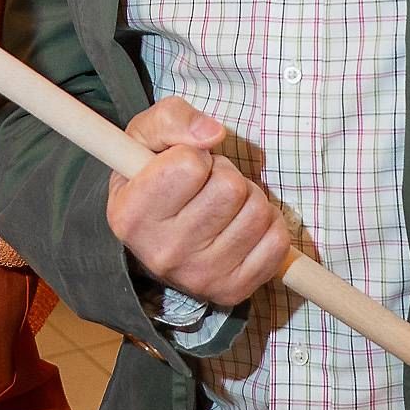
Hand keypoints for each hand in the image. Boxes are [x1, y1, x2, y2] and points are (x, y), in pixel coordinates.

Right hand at [106, 98, 289, 307]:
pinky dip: (268, 225)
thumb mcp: (145, 136)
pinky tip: (241, 226)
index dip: (194, 155)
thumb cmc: (152, 177)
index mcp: (131, 216)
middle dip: (225, 175)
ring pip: (258, 211)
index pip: (189, 163)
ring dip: (248, 199)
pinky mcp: (233, 291)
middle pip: (231, 188)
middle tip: (207, 186)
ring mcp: (199, 278)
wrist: (157, 240)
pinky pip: (277, 242)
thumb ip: (172, 119)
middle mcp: (162, 254)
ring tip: (223, 206)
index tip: (183, 166)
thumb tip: (213, 134)